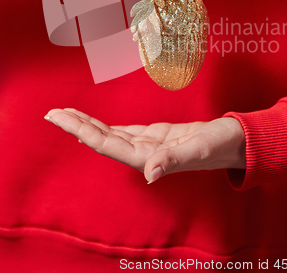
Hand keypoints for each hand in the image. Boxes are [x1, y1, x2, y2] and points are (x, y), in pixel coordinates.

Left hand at [44, 108, 245, 183]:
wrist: (235, 143)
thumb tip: (149, 175)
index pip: (106, 144)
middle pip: (101, 139)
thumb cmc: (221, 145)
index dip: (81, 131)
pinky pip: (123, 130)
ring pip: (110, 134)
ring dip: (87, 124)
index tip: (60, 118)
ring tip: (65, 113)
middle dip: (75, 126)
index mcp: (148, 157)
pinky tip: (94, 122)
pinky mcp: (155, 136)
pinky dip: (106, 124)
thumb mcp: (199, 148)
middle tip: (51, 112)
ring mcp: (148, 145)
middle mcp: (143, 153)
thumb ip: (173, 159)